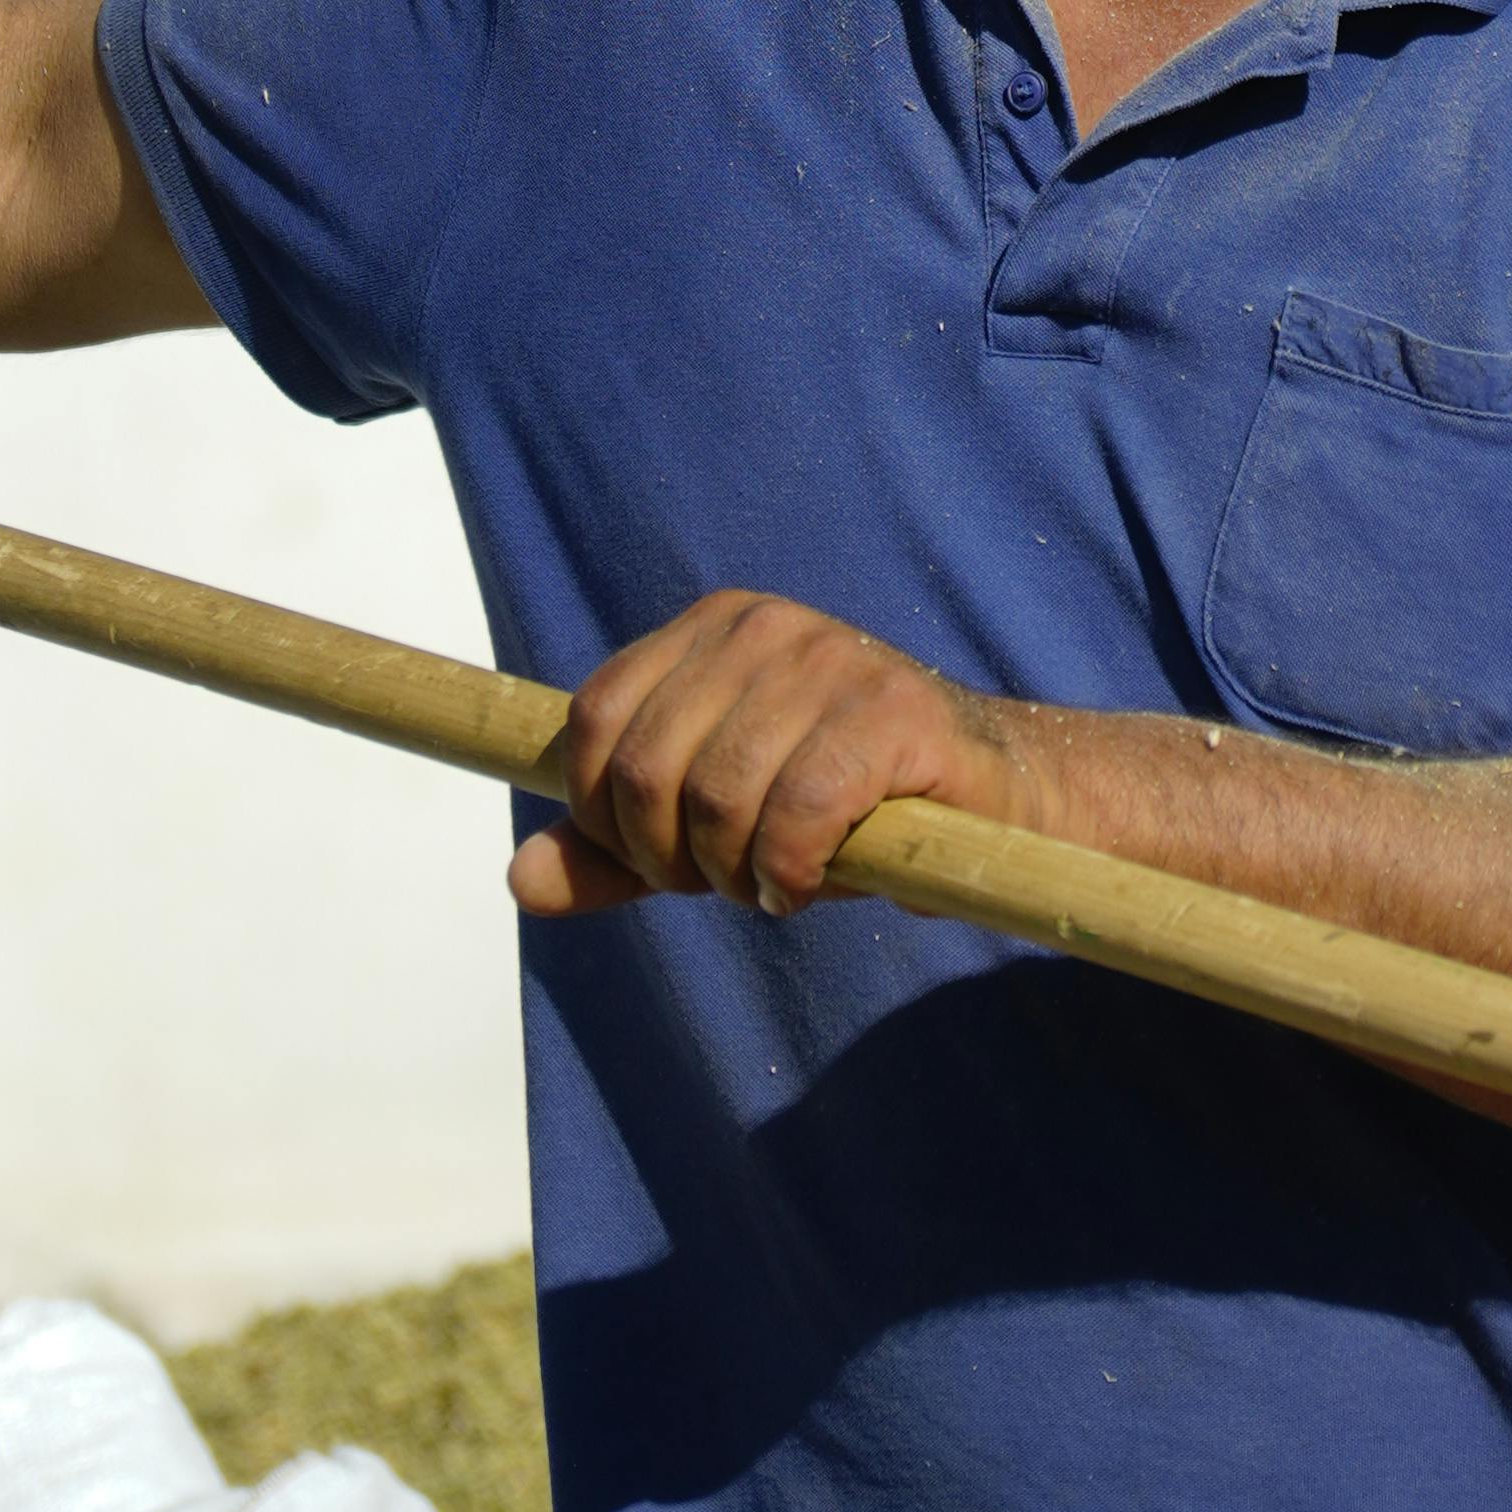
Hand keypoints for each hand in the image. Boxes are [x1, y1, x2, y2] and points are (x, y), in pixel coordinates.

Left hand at [508, 586, 1024, 924]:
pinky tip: (811, 884)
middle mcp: (765, 626)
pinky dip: (788, 875)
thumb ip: (616, 849)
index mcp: (712, 629)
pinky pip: (797, 813)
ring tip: (775, 881)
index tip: (658, 858)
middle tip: (726, 882)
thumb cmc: (841, 809)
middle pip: (648, 769)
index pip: (595, 720)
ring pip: (717, 798)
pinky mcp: (894, 711)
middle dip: (670, 859)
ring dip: (736, 875)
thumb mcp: (710, 828)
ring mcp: (832, 659)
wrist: (991, 805)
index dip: (605, 815)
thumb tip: (520, 880)